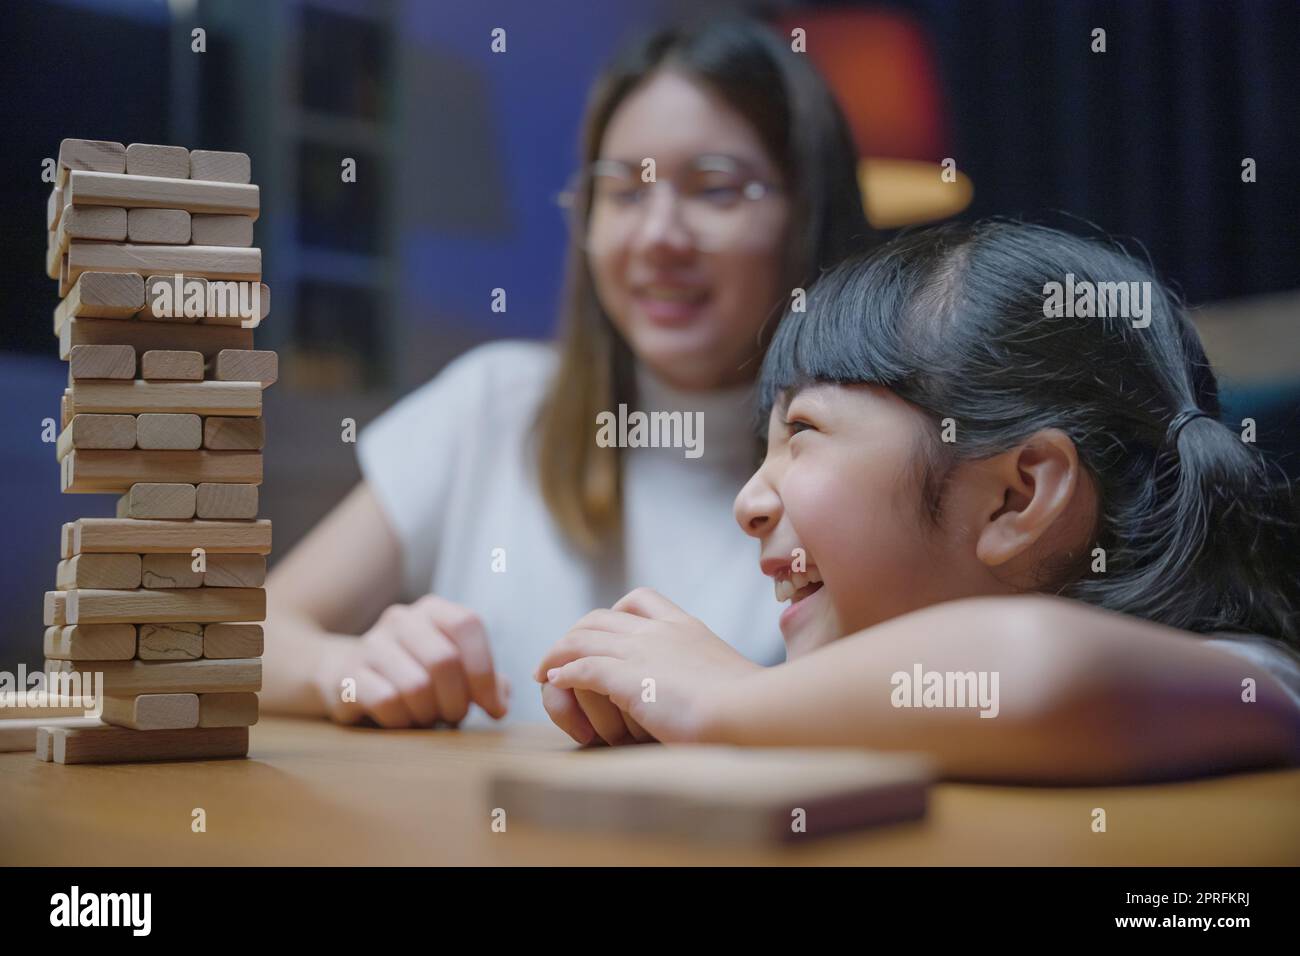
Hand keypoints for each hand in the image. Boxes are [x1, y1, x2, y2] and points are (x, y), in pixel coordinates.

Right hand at [314, 595, 508, 727]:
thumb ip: (486, 681)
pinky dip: (403, 721)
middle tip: (455, 717)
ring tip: (427, 718)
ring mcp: (370, 644)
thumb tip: (501, 703)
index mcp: (433, 610)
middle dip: (458, 700)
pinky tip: (402, 721)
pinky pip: (387, 702)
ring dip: (429, 713)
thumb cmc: (414, 674)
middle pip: (444, 660)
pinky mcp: (346, 675)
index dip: (485, 670)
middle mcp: (401, 620)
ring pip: (416, 685)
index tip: (493, 708)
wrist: (346, 675)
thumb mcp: (454, 670)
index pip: (468, 625)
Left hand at [535, 588, 760, 743]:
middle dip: (575, 634)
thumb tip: (711, 691)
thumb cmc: (751, 706)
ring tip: (544, 671)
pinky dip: (562, 673)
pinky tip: (553, 683)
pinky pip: (582, 668)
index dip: (613, 613)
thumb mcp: (732, 677)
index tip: (602, 632)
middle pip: (600, 617)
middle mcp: (660, 631)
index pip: (640, 599)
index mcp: (686, 627)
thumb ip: (711, 674)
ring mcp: (643, 652)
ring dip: (557, 654)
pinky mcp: (630, 679)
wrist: (752, 712)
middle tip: (560, 656)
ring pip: (582, 638)